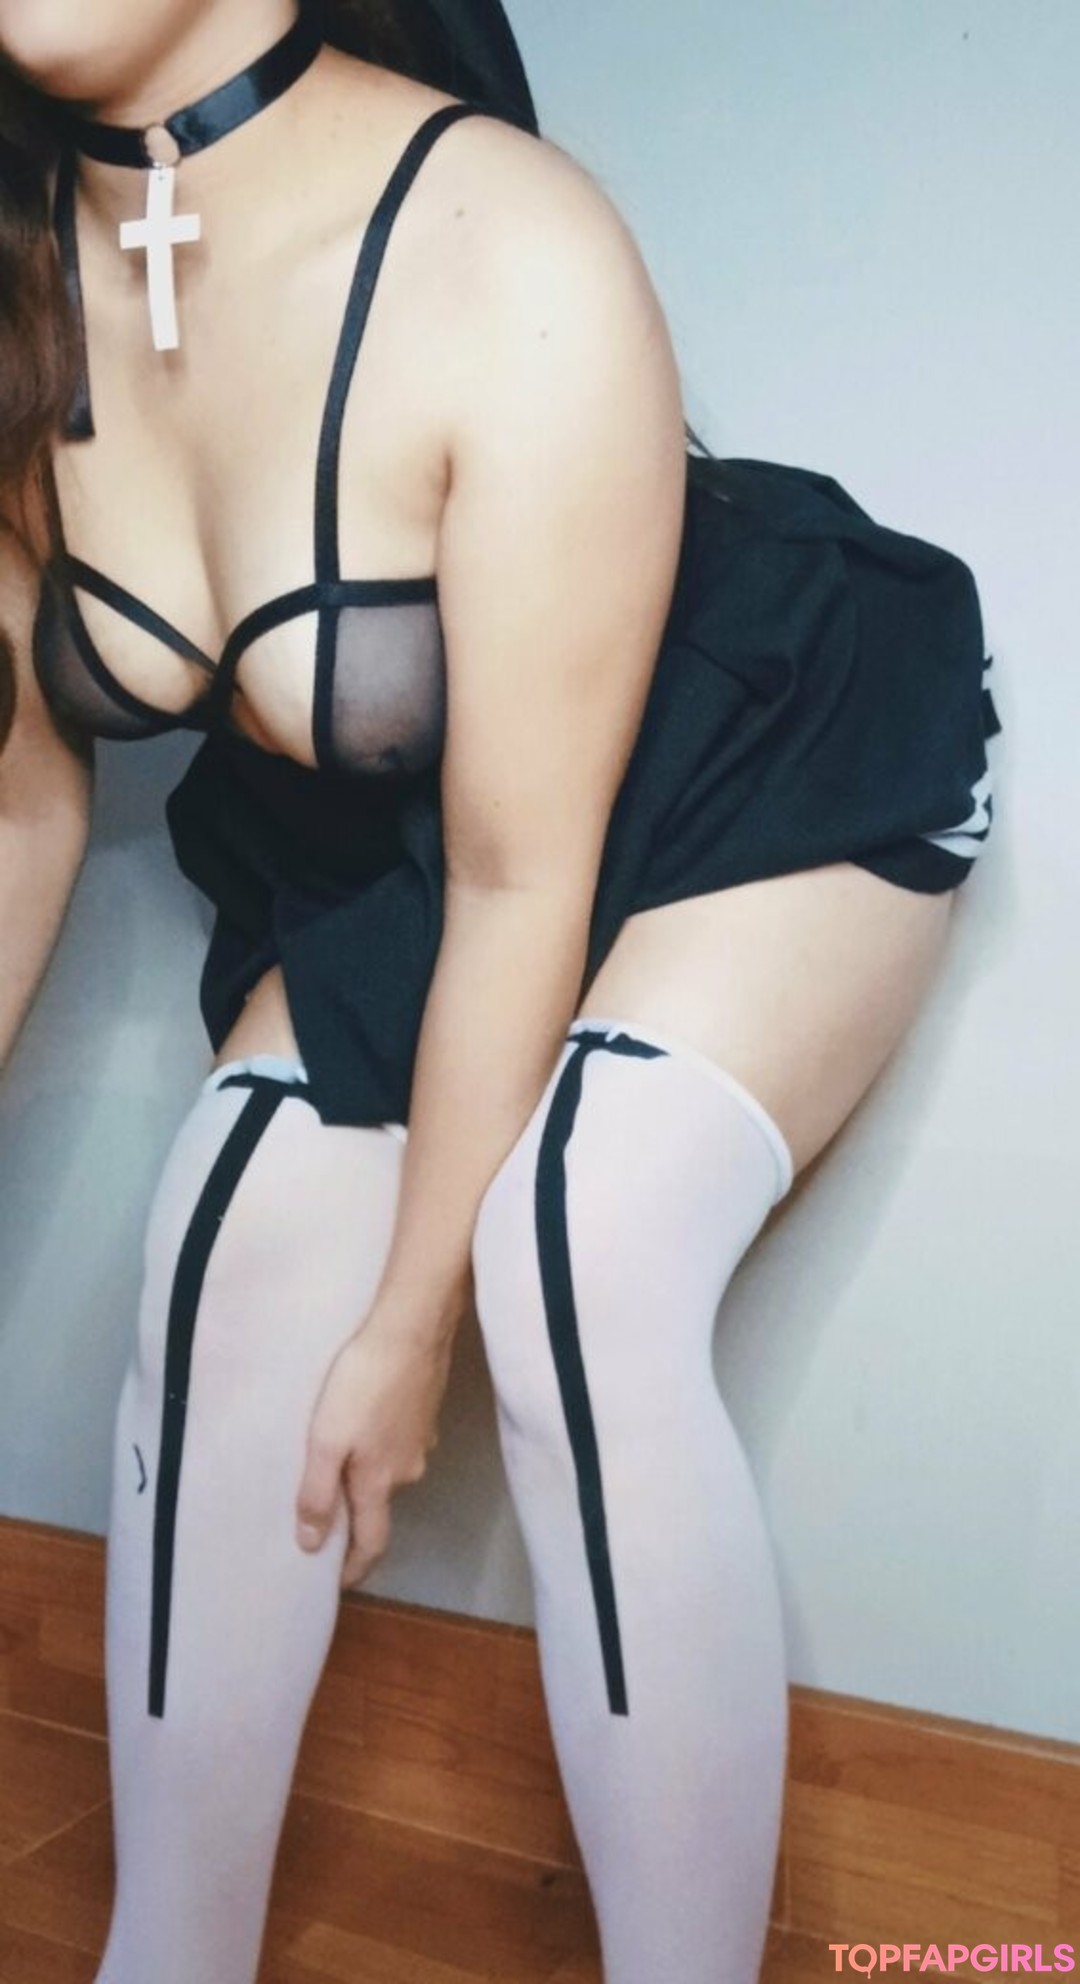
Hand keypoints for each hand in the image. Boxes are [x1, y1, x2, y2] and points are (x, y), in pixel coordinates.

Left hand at [295, 1311, 454, 1588]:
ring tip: (340, 1454)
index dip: (355, 1567)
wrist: (411, 1331)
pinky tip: (366, 1419)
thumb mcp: (325, 1440)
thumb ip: (317, 1493)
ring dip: (368, 1471)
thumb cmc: (362, 1385)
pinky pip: (399, 1441)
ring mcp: (422, 1440)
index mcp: (378, 1482)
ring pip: (391, 1469)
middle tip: (326, 1505)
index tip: (338, 1582)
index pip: (371, 1542)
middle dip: (356, 1511)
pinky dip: (382, 1442)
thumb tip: (310, 1545)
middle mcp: (407, 1470)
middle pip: (380, 1503)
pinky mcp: (427, 1413)